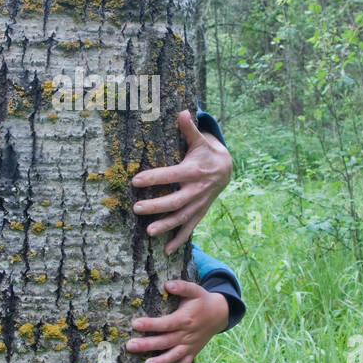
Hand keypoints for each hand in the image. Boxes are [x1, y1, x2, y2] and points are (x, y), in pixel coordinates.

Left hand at [125, 280, 228, 362]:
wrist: (219, 314)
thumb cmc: (202, 300)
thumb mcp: (195, 290)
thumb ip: (182, 286)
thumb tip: (167, 284)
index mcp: (185, 319)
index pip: (165, 324)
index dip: (150, 324)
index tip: (135, 324)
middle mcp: (186, 335)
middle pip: (165, 341)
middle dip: (147, 345)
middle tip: (130, 346)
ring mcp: (190, 346)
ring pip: (174, 356)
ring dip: (160, 362)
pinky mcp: (192, 352)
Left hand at [130, 110, 231, 252]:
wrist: (226, 168)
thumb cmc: (206, 152)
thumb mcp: (200, 140)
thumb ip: (189, 129)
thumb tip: (183, 111)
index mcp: (194, 171)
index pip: (171, 175)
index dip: (153, 177)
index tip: (135, 180)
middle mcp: (197, 190)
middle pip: (175, 201)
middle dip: (156, 206)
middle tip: (136, 208)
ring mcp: (198, 204)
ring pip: (181, 218)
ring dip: (166, 226)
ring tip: (148, 232)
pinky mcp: (199, 213)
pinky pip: (189, 229)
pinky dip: (179, 240)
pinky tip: (165, 250)